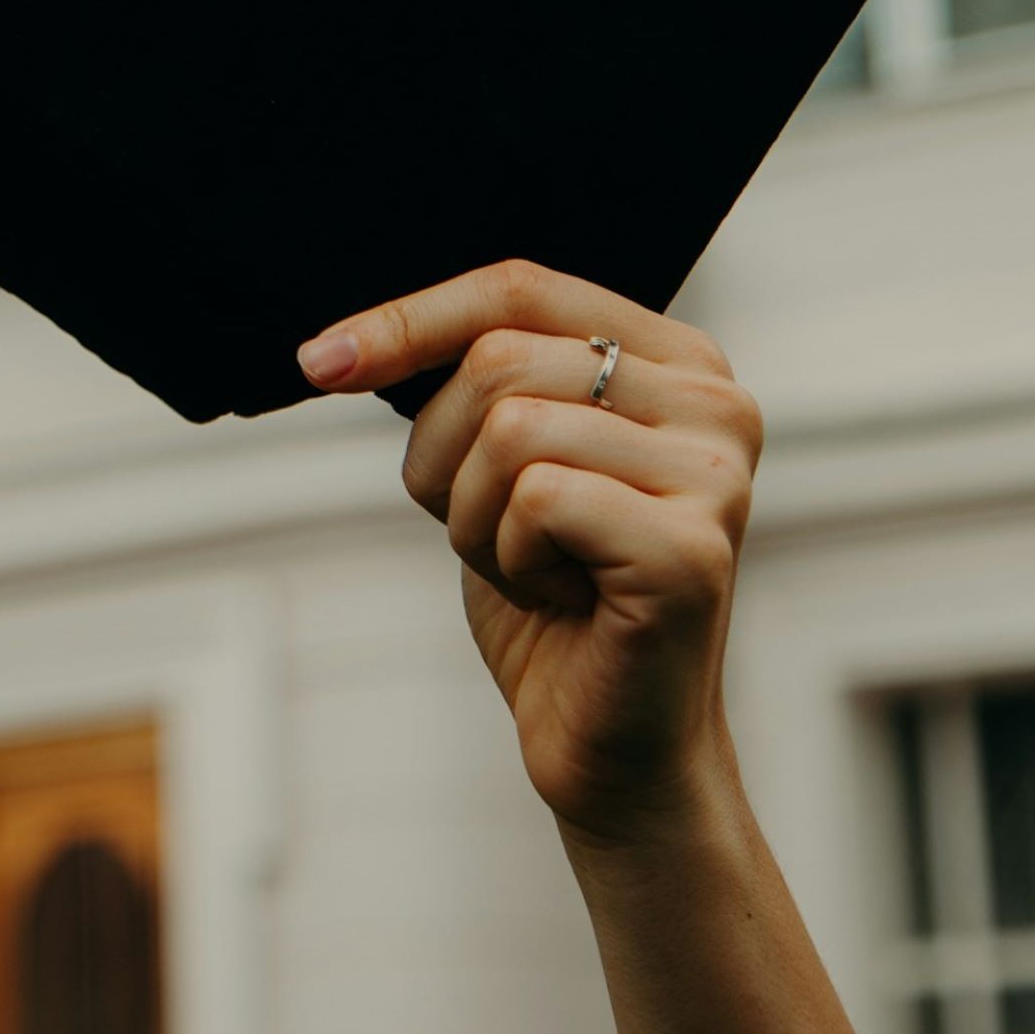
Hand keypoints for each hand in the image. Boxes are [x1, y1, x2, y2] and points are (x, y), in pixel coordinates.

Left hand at [300, 261, 762, 844]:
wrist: (610, 745)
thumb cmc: (555, 606)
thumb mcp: (500, 472)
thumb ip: (475, 390)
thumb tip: (352, 343)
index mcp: (675, 361)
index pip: (520, 288)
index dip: (410, 319)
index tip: (319, 362)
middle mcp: (715, 401)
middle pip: (500, 359)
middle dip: (444, 459)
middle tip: (489, 535)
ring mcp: (714, 473)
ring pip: (508, 429)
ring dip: (477, 521)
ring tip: (537, 570)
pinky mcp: (691, 548)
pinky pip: (534, 499)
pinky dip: (511, 561)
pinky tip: (566, 601)